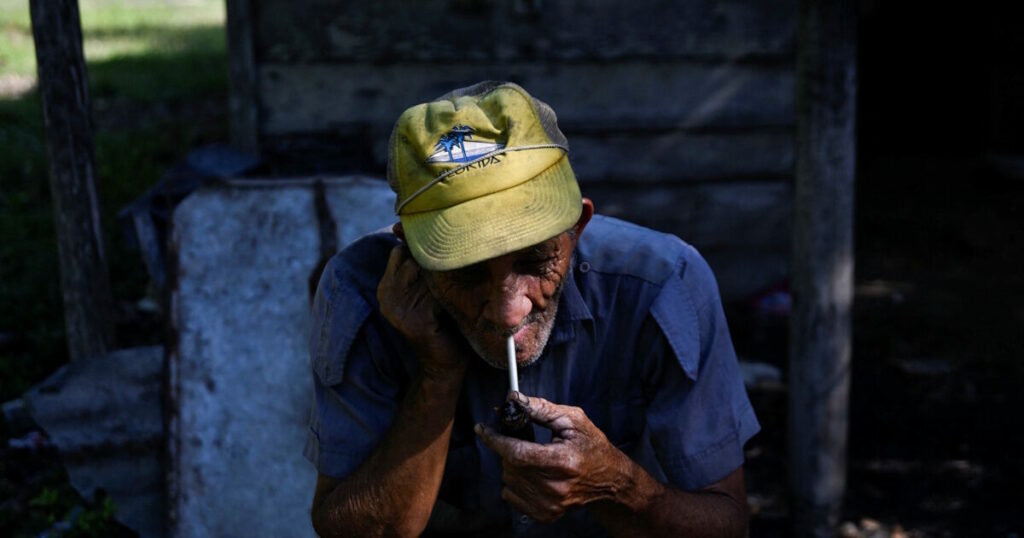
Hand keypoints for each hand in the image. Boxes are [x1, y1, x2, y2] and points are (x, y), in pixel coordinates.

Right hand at [377, 245, 468, 378]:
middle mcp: (387, 293)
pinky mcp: (415, 320)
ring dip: (449, 277)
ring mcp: (398, 307)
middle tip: (461, 271)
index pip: (401, 250)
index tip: (448, 253)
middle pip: (414, 258)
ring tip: (461, 288)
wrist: (444, 365)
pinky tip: (460, 304)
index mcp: (387, 285)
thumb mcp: (428, 290)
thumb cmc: (443, 322)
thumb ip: (422, 265)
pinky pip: (438, 292)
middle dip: (440, 261)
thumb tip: (421, 235)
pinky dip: (453, 295)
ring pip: (427, 272)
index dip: (425, 249)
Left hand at [474, 392, 629, 521]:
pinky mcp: (545, 514)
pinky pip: (510, 495)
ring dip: (513, 464)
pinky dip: (515, 481)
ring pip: (508, 479)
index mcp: (563, 462)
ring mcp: (550, 504)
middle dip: (509, 447)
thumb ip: (541, 409)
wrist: (608, 479)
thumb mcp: (573, 419)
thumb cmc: (592, 446)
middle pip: (510, 465)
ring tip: (534, 457)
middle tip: (524, 440)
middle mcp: (556, 487)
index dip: (495, 440)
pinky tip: (532, 473)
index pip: (517, 453)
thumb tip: (514, 399)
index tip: (482, 429)